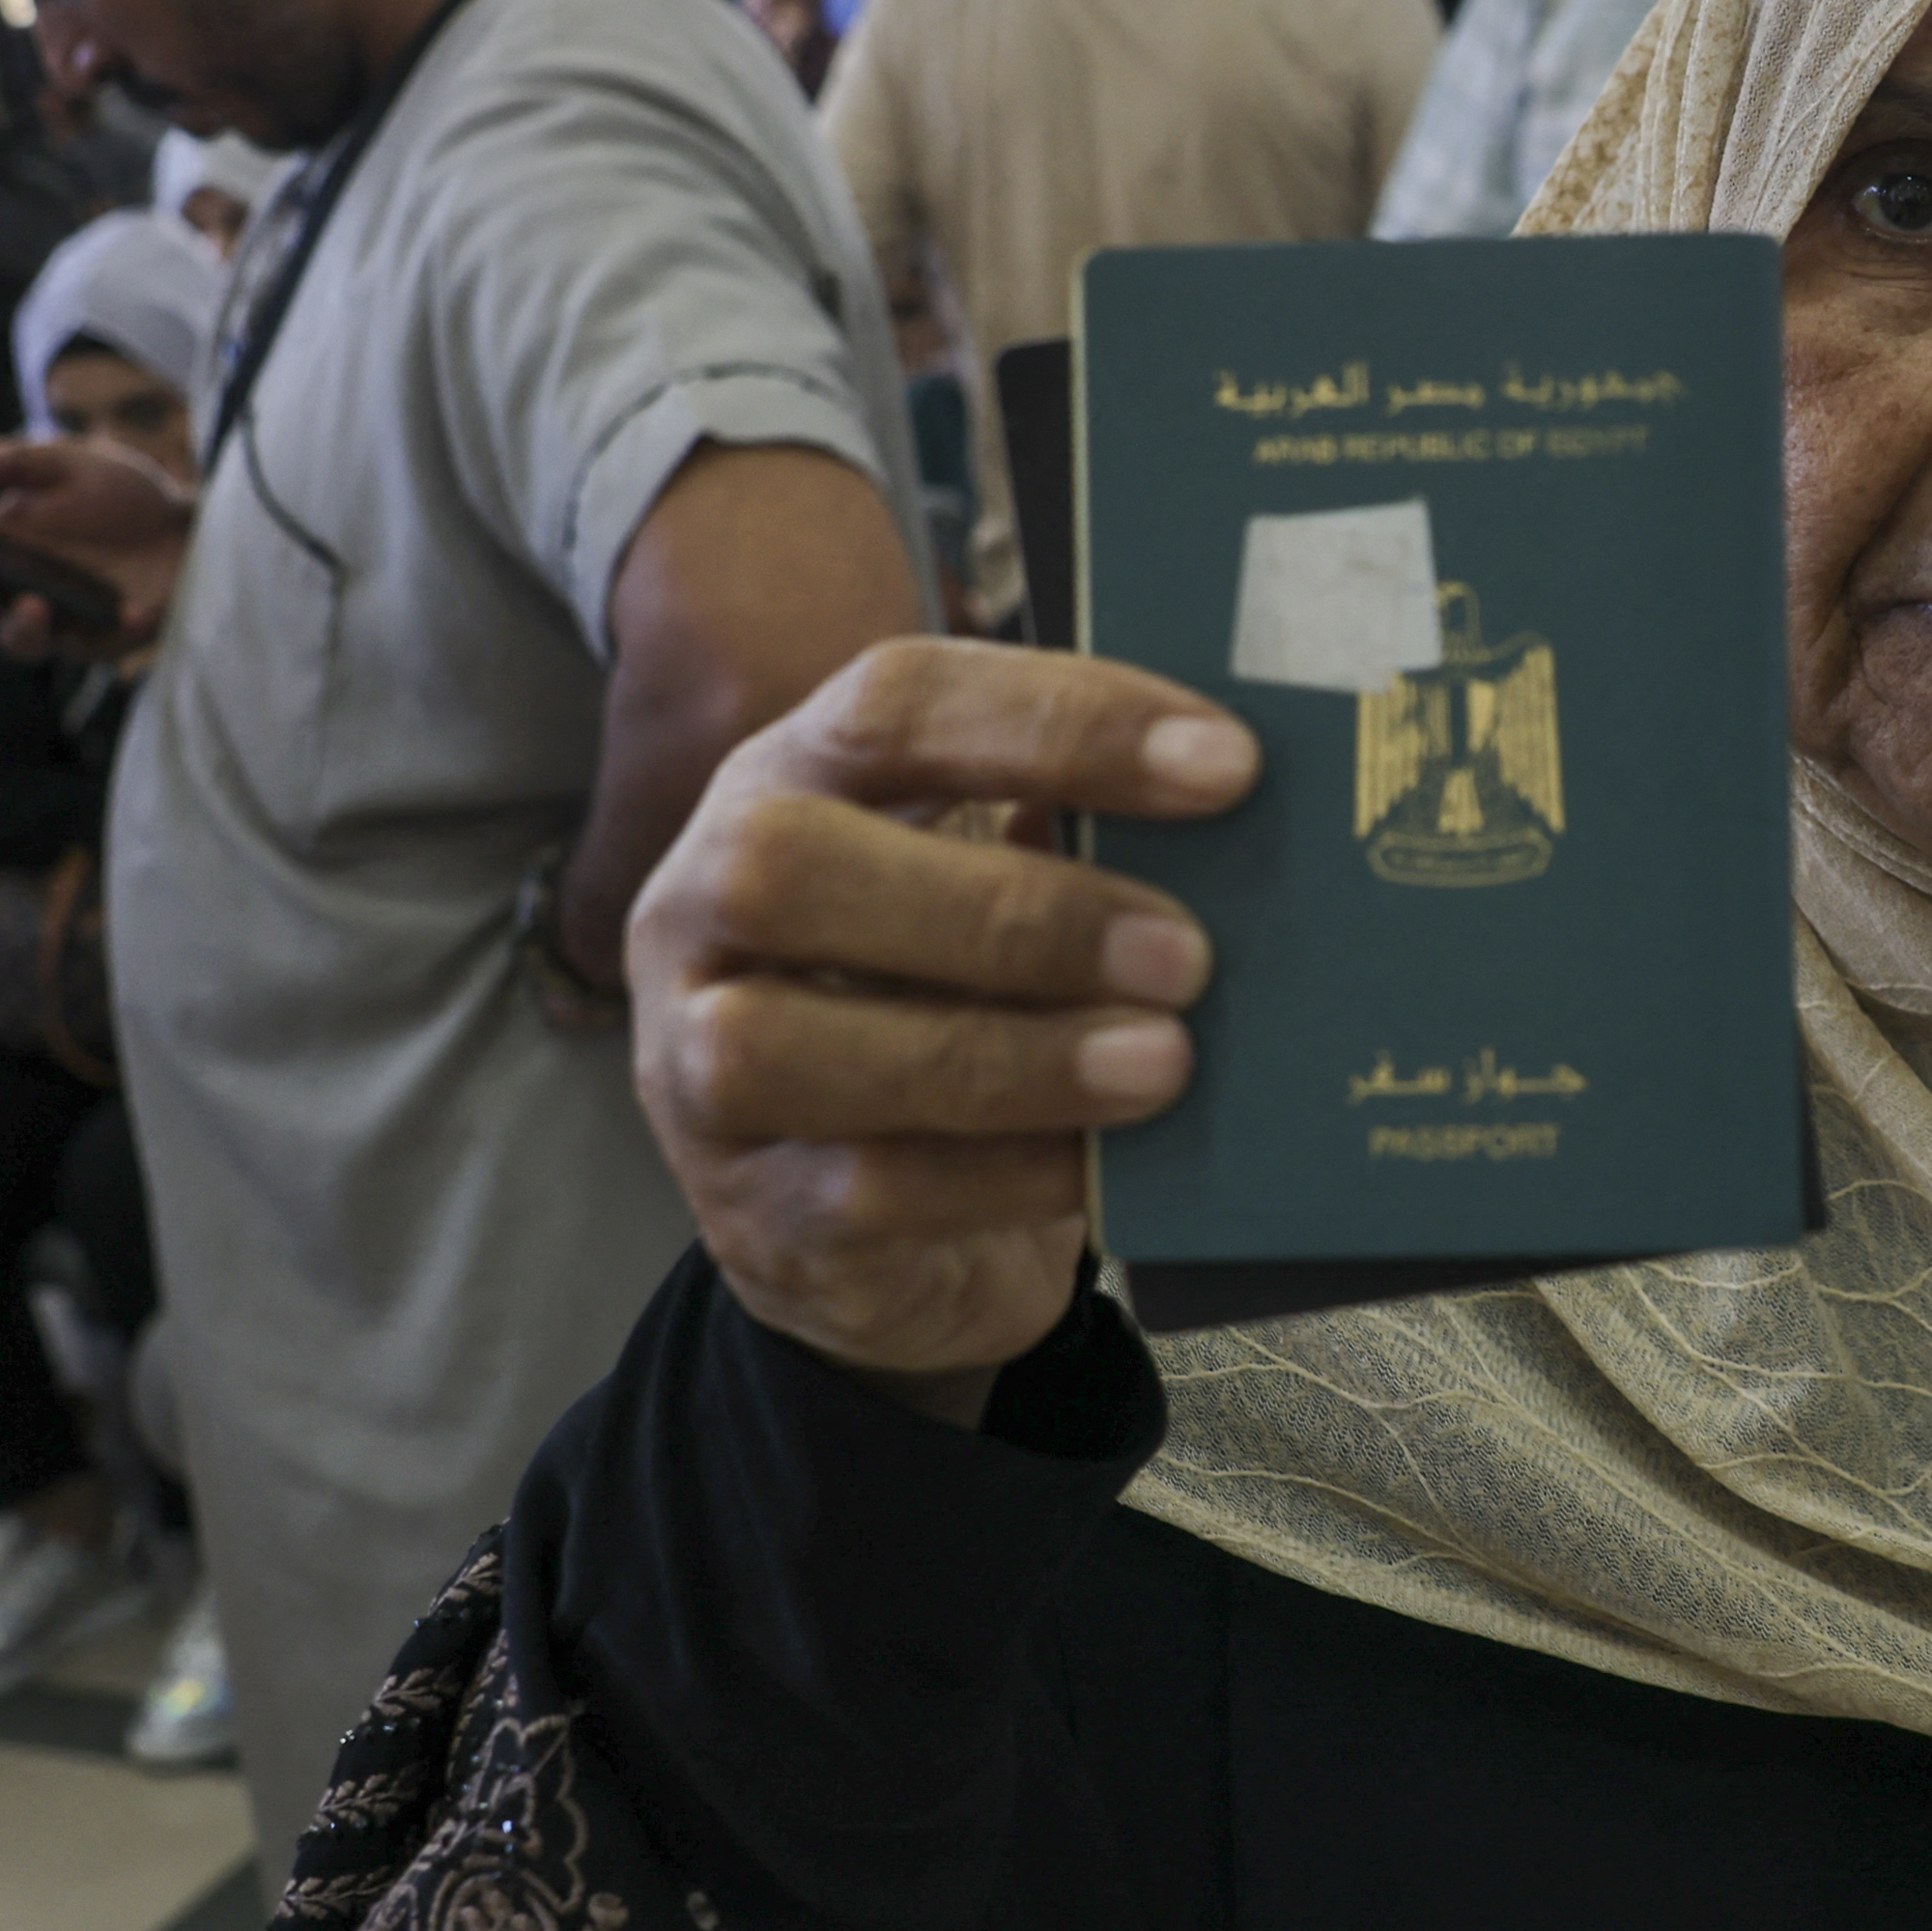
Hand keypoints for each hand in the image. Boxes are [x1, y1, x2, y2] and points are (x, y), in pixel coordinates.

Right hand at [0, 433, 196, 658]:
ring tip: (33, 604)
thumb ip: (13, 462)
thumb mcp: (67, 463)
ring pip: (24, 639)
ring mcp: (59, 621)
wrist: (190, 526)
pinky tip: (130, 613)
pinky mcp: (105, 640)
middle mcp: (17, 589)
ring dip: (20, 627)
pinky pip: (99, 644)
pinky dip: (114, 629)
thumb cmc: (121, 495)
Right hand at [628, 640, 1257, 1392]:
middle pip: (789, 864)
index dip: (1057, 720)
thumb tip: (1235, 813)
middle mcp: (707, 908)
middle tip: (1185, 953)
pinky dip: (1001, 1172)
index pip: (893, 706)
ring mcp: (695, 1068)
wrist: (878, 1224)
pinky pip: (858, 1189)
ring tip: (1164, 1061)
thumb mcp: (1002, 897)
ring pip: (787, 1046)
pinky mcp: (751, 1210)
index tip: (1227, 762)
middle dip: (1008, 908)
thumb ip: (1077, 841)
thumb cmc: (955, 1007)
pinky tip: (1106, 1162)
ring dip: (1004, 1054)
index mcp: (792, 781)